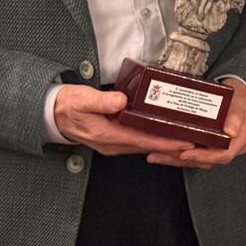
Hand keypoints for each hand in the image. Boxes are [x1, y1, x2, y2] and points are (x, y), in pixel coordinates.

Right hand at [52, 84, 190, 157]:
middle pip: (147, 146)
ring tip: (185, 137)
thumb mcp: (81, 99)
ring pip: (143, 145)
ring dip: (164, 143)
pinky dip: (152, 138)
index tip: (184, 143)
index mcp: (107, 134)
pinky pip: (137, 141)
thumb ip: (101, 101)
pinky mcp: (113, 138)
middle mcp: (112, 143)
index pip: (142, 141)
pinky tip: (163, 131)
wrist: (51, 114)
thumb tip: (119, 101)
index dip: (165, 143)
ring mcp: (112, 142)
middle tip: (194, 141)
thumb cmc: (66, 105)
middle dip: (171, 146)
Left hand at [146, 77, 245, 168]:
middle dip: (184, 159)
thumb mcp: (239, 102)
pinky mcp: (209, 146)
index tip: (186, 153)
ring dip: (177, 159)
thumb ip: (235, 115)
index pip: (223, 155)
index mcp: (242, 139)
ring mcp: (220, 147)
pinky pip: (194, 153)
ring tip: (156, 155)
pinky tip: (161, 152)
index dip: (204, 157)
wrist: (239, 92)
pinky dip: (178, 153)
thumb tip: (231, 131)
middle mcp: (232, 147)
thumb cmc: (240, 97)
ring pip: (198, 159)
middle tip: (164, 154)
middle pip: (207, 160)